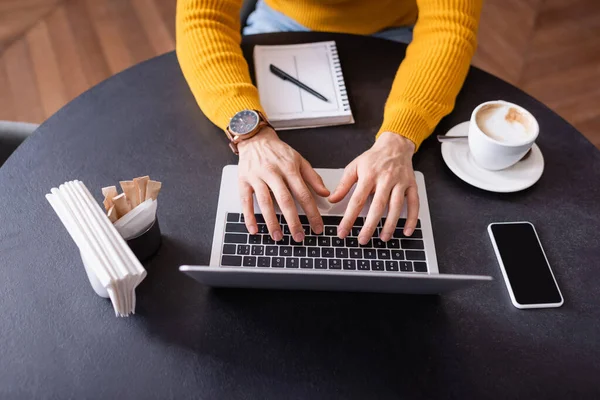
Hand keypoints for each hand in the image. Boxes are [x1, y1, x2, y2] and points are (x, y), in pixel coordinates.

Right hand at [238, 127, 329, 241]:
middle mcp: (273, 173)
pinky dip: (249, 217)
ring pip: (265, 203)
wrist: (255, 139)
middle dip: (293, 221)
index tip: (317, 227)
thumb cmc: (278, 151)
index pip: (304, 194)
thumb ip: (312, 177)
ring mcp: (257, 177)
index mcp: (289, 168)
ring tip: (278, 236)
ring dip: (272, 222)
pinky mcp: (243, 181)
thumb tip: (325, 193)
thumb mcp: (299, 160)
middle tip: (299, 237)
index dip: (312, 212)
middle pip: (285, 200)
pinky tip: (254, 229)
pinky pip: (245, 201)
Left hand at [329, 132, 418, 244]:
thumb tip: (332, 199)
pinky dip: (411, 218)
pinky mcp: (412, 185)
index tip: (343, 231)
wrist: (395, 145)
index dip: (349, 218)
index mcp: (369, 176)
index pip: (357, 200)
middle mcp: (386, 179)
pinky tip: (406, 231)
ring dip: (390, 225)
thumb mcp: (354, 167)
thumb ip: (343, 185)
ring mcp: (400, 183)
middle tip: (362, 240)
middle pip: (377, 206)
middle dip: (369, 226)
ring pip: (396, 207)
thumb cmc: (373, 158)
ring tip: (383, 238)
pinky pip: (413, 204)